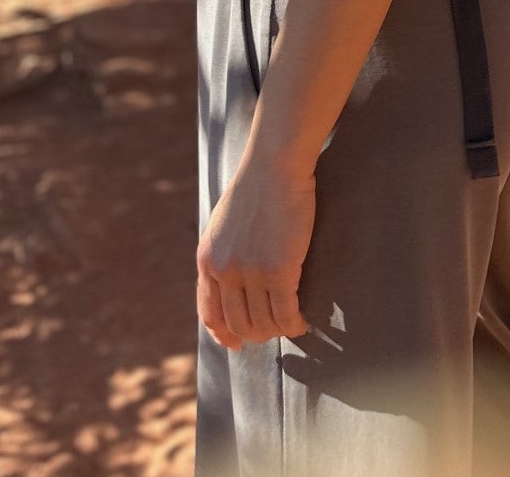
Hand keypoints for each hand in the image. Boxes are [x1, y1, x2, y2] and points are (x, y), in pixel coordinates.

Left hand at [197, 151, 316, 351]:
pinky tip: (302, 322)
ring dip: (278, 330)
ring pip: (263, 323)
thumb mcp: (224, 224)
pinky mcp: (279, 271)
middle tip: (275, 329)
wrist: (274, 164)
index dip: (223, 334)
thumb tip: (231, 284)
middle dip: (257, 334)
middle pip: (239, 324)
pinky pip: (285, 313)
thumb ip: (223, 255)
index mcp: (207, 260)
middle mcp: (224, 271)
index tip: (235, 345)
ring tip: (291, 323)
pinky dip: (294, 324)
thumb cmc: (255, 188)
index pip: (210, 313)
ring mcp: (250, 273)